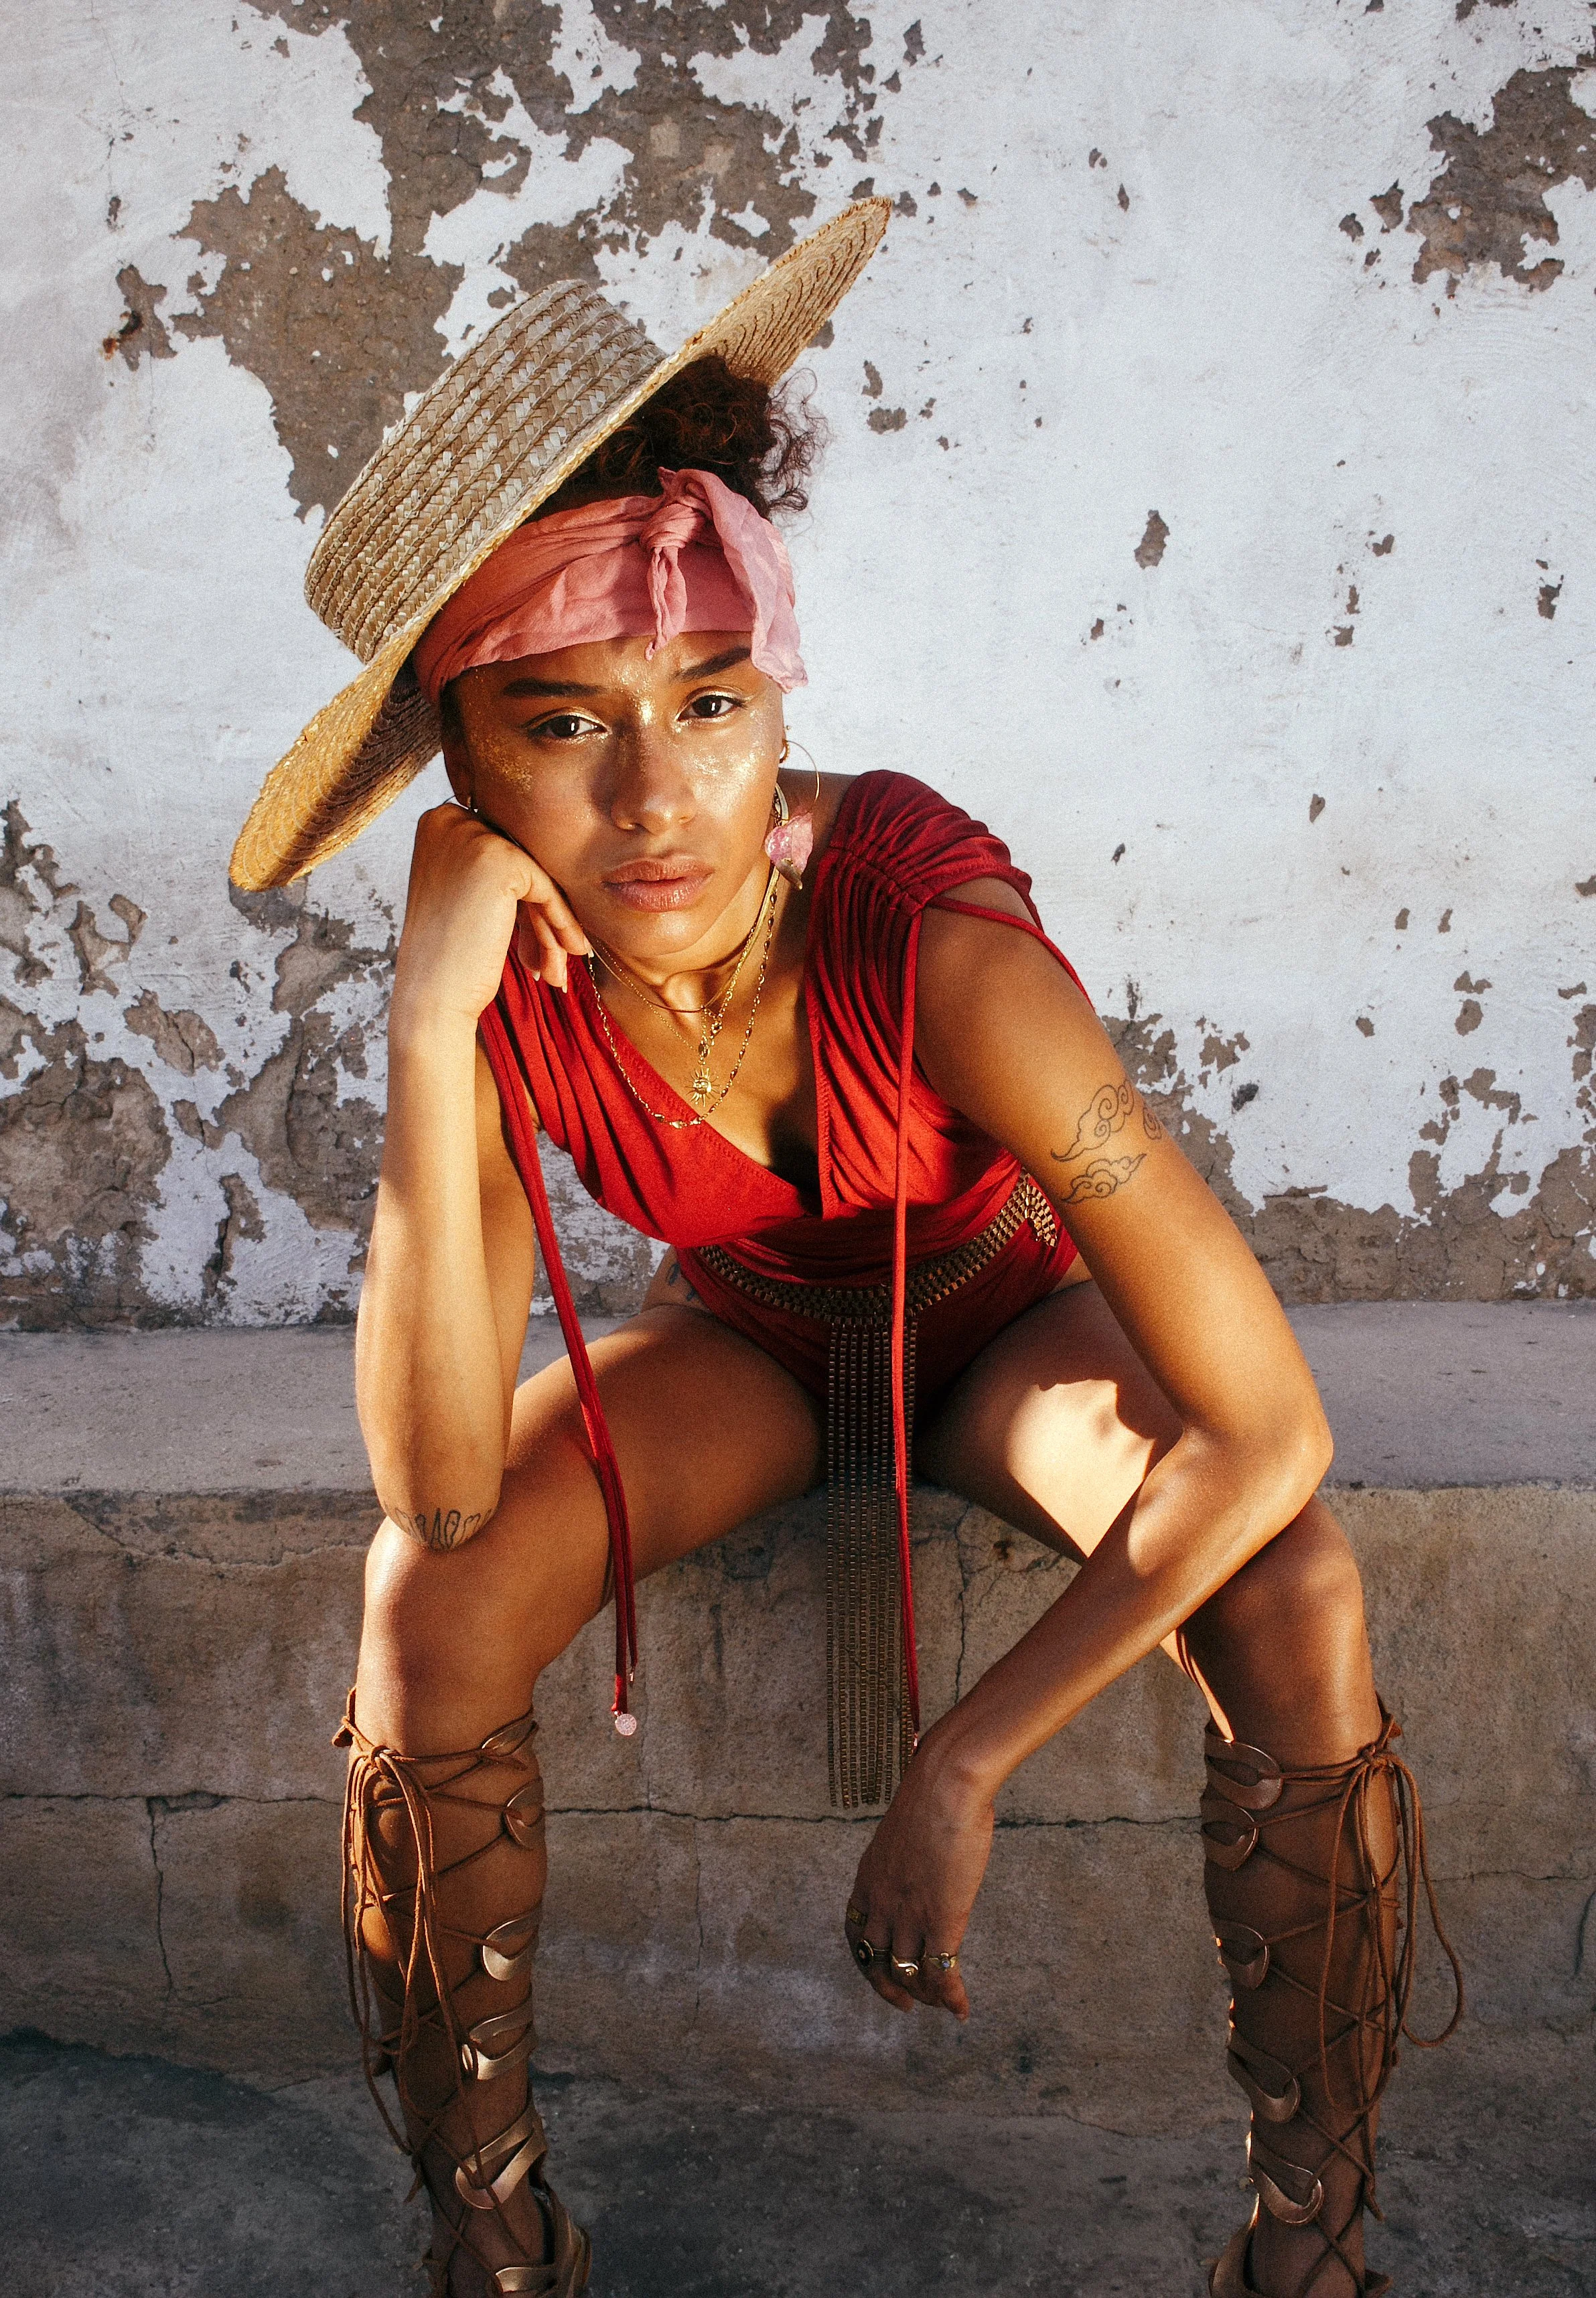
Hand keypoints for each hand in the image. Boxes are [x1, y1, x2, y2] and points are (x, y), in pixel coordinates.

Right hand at [390, 802, 591, 1032]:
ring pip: (536, 877)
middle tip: (555, 955)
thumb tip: (548, 859)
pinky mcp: (500, 859)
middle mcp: (449, 820)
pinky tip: (570, 950)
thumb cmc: (447, 954)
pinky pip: (547, 889)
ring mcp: (473, 836)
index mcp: (437, 822)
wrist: (432, 995)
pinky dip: (561, 921)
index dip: (523, 897)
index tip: (538, 934)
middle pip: (520, 862)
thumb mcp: (467, 895)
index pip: (501, 850)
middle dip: (538, 913)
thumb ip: (496, 869)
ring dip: (550, 924)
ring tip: (557, 964)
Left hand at [842, 1739, 993, 2020]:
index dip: (865, 1959)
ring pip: (908, 1973)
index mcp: (868, 1877)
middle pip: (874, 1962)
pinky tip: (961, 2010)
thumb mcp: (909, 1829)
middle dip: (889, 1988)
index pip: (854, 1932)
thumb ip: (911, 1852)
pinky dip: (950, 1998)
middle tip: (906, 2004)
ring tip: (941, 2005)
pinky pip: (941, 1973)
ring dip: (925, 1995)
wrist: (946, 1784)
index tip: (878, 1971)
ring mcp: (908, 1914)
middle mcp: (881, 1902)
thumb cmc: (936, 1794)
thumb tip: (928, 1850)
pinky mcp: (940, 1920)